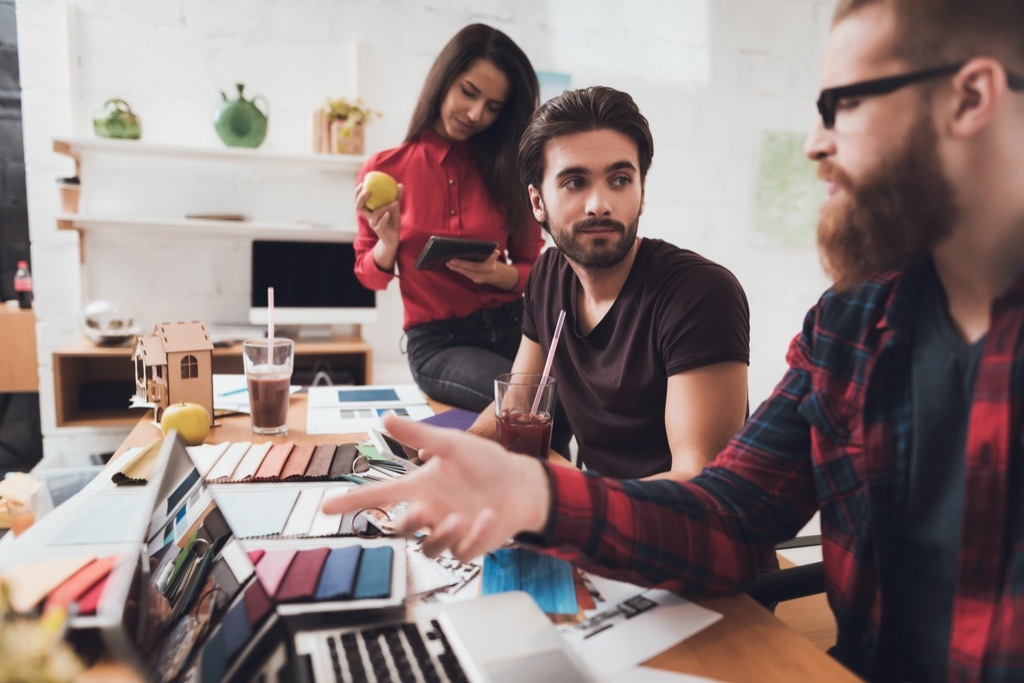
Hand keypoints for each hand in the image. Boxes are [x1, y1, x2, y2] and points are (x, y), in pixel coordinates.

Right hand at [322, 415, 551, 561]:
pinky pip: (462, 552)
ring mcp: (449, 530)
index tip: (326, 507)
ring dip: (442, 535)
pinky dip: (474, 536)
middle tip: (419, 510)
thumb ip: (419, 435)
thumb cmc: (484, 462)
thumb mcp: (452, 444)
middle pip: (401, 528)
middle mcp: (429, 511)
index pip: (379, 496)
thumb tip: (386, 416)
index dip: (352, 501)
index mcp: (419, 486)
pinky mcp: (470, 545)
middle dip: (405, 523)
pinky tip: (487, 516)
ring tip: (460, 518)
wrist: (520, 482)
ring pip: (430, 547)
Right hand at [355, 182, 402, 248]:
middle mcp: (369, 216)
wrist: (393, 237)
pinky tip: (388, 213)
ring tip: (394, 202)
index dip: (357, 193)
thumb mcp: (394, 208)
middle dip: (360, 198)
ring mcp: (373, 224)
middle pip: (358, 207)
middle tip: (367, 191)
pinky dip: (384, 217)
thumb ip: (396, 197)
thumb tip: (400, 185)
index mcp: (369, 210)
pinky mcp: (379, 230)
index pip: (359, 201)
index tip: (363, 183)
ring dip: (384, 207)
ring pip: (374, 214)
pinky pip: (381, 223)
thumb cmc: (392, 221)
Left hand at [447, 249, 518, 289]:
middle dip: (457, 266)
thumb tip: (496, 252)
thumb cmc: (492, 262)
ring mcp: (478, 278)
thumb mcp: (494, 257)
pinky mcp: (475, 280)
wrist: (495, 272)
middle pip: (467, 271)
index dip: (462, 264)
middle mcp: (482, 275)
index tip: (454, 260)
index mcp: (488, 268)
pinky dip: (459, 270)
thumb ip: (494, 254)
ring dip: (456, 269)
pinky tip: (453, 267)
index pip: (473, 266)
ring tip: (448, 264)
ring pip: (465, 273)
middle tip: (448, 262)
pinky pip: (465, 275)